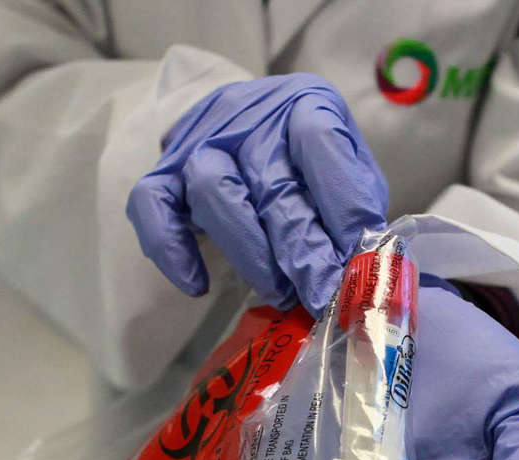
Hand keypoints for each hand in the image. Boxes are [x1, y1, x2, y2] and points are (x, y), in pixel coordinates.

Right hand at [126, 74, 387, 316]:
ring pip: (214, 191)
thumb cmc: (304, 160)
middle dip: (303, 251)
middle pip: (272, 182)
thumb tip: (366, 270)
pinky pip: (152, 207)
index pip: (321, 144)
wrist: (241, 124)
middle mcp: (248, 117)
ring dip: (250, 253)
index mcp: (305, 104)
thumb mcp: (345, 170)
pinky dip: (173, 250)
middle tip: (323, 297)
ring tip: (279, 293)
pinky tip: (198, 286)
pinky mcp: (162, 173)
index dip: (342, 204)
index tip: (359, 256)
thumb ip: (355, 210)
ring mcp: (199, 142)